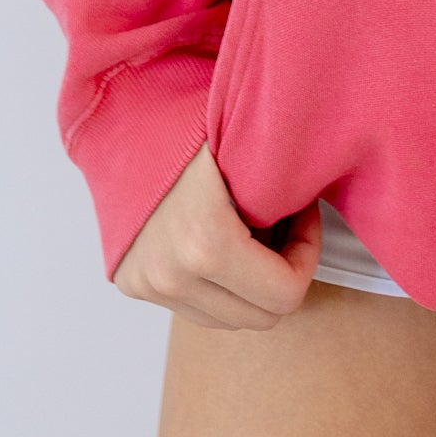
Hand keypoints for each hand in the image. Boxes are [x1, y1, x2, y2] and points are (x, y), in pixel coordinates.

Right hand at [113, 142, 321, 327]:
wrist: (118, 119)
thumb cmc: (189, 122)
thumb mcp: (244, 152)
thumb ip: (281, 192)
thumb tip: (317, 210)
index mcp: (205, 246)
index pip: (285, 296)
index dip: (306, 255)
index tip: (302, 215)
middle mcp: (172, 278)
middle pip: (259, 317)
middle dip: (281, 272)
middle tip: (284, 222)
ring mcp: (149, 285)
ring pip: (228, 317)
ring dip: (248, 282)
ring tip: (251, 228)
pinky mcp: (135, 284)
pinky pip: (195, 304)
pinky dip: (216, 282)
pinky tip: (220, 238)